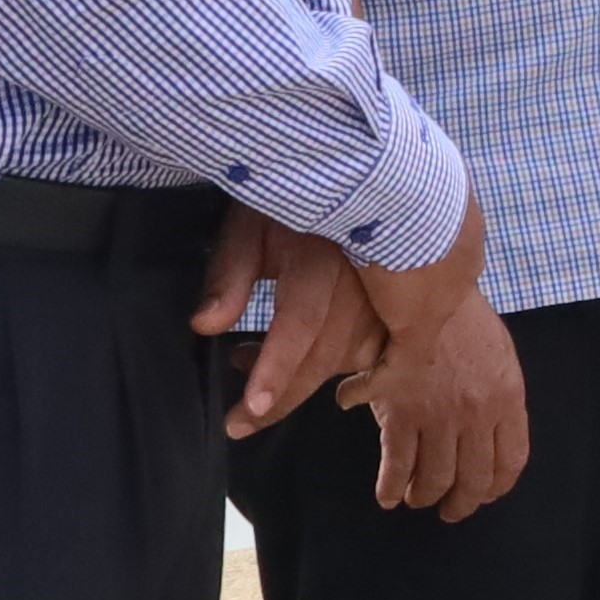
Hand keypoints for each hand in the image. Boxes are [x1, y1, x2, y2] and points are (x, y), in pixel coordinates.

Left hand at [200, 212, 384, 436]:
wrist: (350, 176)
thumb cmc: (288, 202)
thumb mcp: (247, 225)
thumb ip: (228, 274)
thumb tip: (204, 326)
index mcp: (323, 258)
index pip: (301, 323)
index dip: (276, 369)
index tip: (248, 412)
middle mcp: (362, 279)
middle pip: (327, 355)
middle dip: (283, 397)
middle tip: (239, 424)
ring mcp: (386, 292)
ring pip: (352, 357)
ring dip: (304, 380)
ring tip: (256, 383)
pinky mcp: (395, 300)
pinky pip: (376, 349)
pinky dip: (344, 367)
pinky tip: (305, 365)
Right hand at [343, 203, 530, 518]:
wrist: (427, 289)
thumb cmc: (464, 319)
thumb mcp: (500, 355)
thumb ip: (499, 396)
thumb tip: (493, 433)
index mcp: (508, 399)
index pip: (510, 461)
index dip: (496, 486)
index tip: (484, 494)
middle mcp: (478, 415)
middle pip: (473, 479)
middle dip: (461, 503)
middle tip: (450, 511)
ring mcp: (439, 416)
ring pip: (434, 478)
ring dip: (424, 496)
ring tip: (416, 499)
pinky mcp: (401, 412)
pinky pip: (397, 465)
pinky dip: (391, 486)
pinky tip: (388, 495)